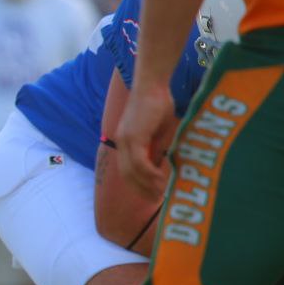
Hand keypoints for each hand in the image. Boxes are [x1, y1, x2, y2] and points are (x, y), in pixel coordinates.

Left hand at [115, 80, 174, 198]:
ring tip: (161, 192)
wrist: (153, 85)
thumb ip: (155, 150)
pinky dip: (148, 173)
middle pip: (127, 175)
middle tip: (156, 199)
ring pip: (132, 171)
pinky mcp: (133, 137)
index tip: (151, 195)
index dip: (138, 185)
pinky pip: (139, 162)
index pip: (127, 171)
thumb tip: (157, 167)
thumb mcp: (157, 133)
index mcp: (125, 143)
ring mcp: (126, 140)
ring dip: (147, 184)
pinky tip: (160, 179)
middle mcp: (121, 144)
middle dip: (141, 190)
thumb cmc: (158, 104)